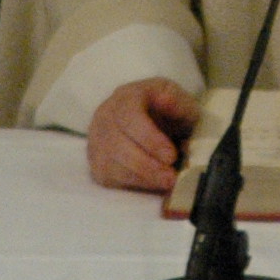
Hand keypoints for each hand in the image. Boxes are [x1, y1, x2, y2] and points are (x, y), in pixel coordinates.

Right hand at [86, 78, 200, 192]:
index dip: (149, 138)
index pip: (129, 115)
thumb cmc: (170, 113)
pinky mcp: (96, 160)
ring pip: (110, 162)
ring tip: (167, 182)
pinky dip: (132, 182)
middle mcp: (105, 114)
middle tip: (171, 177)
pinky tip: (153, 183)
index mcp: (127, 95)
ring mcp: (97, 138)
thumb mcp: (182, 102)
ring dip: (141, 177)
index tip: (171, 156)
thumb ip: (179, 102)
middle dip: (146, 164)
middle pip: (116, 142)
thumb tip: (166, 99)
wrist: (159, 122)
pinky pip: (107, 175)